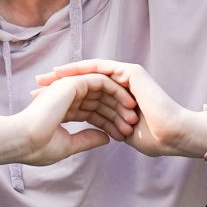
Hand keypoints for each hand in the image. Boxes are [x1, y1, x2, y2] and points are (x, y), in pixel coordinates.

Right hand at [6, 70, 138, 166]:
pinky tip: (127, 103)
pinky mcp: (72, 83)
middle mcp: (67, 97)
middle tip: (132, 124)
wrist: (23, 140)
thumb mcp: (68, 146)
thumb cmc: (38, 147)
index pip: (92, 113)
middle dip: (117, 112)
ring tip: (133, 115)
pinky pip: (100, 81)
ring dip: (119, 101)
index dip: (108, 123)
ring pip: (102, 89)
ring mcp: (69, 88)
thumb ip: (87, 140)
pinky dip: (115, 90)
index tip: (121, 136)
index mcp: (64, 110)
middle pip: (99, 101)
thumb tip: (106, 138)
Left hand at [30, 58, 206, 159]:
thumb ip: (104, 129)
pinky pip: (100, 67)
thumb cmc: (150, 139)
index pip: (85, 96)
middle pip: (83, 81)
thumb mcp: (118, 132)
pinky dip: (81, 69)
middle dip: (59, 83)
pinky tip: (63, 72)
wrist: (170, 135)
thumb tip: (94, 134)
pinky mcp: (130, 72)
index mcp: (116, 99)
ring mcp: (126, 77)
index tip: (41, 103)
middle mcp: (120, 85)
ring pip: (89, 72)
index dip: (63, 98)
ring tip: (45, 78)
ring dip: (66, 74)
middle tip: (36, 86)